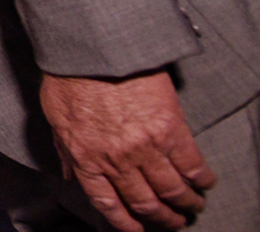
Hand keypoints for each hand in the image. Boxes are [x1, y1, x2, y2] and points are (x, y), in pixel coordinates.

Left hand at [40, 71, 216, 231]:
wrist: (92, 46)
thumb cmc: (69, 74)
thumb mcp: (55, 116)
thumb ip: (64, 150)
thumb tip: (69, 175)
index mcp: (85, 158)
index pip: (106, 202)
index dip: (123, 221)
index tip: (135, 229)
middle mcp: (116, 160)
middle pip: (144, 201)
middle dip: (161, 217)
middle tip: (172, 220)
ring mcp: (145, 147)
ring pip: (171, 189)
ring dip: (185, 203)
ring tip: (191, 206)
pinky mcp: (170, 129)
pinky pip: (192, 165)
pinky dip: (201, 179)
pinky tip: (204, 182)